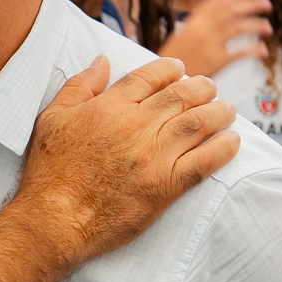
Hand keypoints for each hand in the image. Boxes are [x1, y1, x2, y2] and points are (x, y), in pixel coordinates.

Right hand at [15, 56, 239, 271]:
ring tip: (227, 109)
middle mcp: (136, 126)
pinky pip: (204, 162)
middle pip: (181, 96)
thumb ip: (79, 86)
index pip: (149, 77)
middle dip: (201, 87)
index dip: (169, 70)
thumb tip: (102, 61)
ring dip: (218, 112)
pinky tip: (233, 142)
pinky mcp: (166, 186)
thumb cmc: (48, 172)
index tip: (180, 69)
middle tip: (209, 87)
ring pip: (198, 123)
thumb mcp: (51, 119)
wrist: (54, 220)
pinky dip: (223, 149)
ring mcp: (154, 156)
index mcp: (109, 107)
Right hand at [158, 0, 271, 77]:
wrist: (162, 82)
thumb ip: (199, 25)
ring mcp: (209, 45)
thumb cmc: (172, 62)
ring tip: (267, 28)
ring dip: (257, 25)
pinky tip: (262, 50)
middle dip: (252, 4)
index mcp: (193, 22)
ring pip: (239, 27)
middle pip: (231, 9)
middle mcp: (201, 29)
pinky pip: (241, 52)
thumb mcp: (181, 37)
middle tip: (265, 4)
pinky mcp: (216, 62)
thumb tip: (216, 14)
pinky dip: (255, 49)